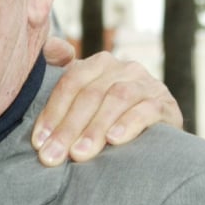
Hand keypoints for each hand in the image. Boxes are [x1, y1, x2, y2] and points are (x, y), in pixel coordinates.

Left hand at [33, 43, 182, 166]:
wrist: (156, 132)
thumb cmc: (109, 116)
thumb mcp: (84, 98)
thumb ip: (63, 79)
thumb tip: (52, 47)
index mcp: (98, 64)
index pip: (70, 83)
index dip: (52, 112)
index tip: (38, 142)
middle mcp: (123, 68)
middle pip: (90, 94)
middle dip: (68, 128)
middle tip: (52, 156)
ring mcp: (146, 84)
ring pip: (116, 99)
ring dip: (94, 129)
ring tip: (79, 154)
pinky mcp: (165, 104)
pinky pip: (146, 110)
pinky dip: (128, 124)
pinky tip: (114, 140)